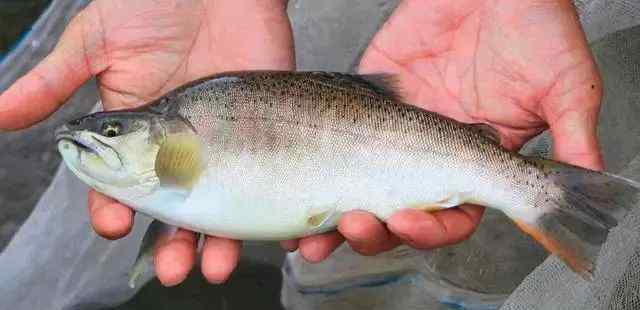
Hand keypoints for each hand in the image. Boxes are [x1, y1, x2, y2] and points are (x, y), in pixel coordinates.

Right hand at [0, 0, 293, 284]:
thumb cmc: (154, 4)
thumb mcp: (96, 40)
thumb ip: (53, 82)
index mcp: (138, 131)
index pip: (124, 187)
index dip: (115, 210)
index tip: (115, 225)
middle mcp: (183, 145)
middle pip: (178, 210)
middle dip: (173, 245)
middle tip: (174, 268)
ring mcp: (226, 141)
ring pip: (224, 205)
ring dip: (219, 242)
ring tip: (216, 264)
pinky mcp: (267, 129)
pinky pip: (270, 177)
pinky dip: (273, 210)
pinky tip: (273, 235)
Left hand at [286, 0, 601, 260]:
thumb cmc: (535, 24)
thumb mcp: (564, 81)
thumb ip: (571, 132)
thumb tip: (583, 180)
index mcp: (477, 160)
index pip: (453, 216)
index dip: (432, 230)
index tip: (409, 224)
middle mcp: (434, 152)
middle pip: (400, 212)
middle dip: (375, 231)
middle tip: (353, 227)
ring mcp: (399, 127)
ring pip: (363, 185)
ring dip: (340, 211)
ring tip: (315, 231)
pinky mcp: (371, 97)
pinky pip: (340, 137)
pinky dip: (320, 163)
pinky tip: (303, 179)